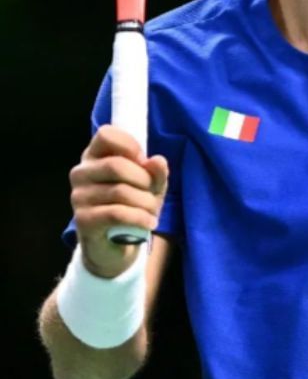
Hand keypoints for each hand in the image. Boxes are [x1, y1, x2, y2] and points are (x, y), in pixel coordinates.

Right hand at [68, 126, 167, 277]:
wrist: (116, 243)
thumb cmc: (132, 204)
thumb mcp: (150, 185)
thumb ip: (156, 172)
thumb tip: (157, 161)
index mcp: (95, 156)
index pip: (106, 135)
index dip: (131, 145)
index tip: (144, 162)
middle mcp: (81, 173)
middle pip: (116, 165)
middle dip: (144, 180)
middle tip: (152, 193)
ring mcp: (78, 196)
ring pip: (120, 192)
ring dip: (145, 203)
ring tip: (151, 211)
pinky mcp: (82, 220)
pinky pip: (117, 213)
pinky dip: (139, 218)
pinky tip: (149, 222)